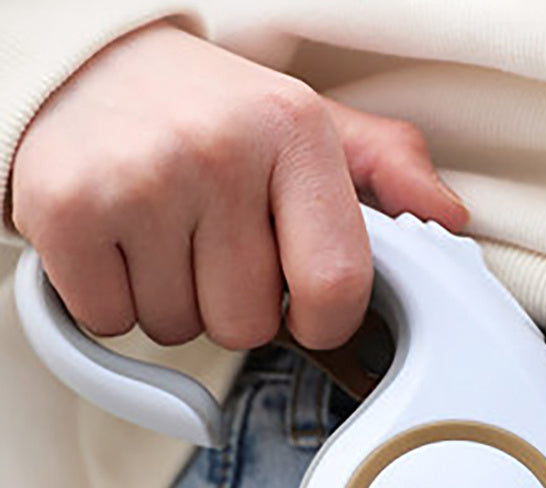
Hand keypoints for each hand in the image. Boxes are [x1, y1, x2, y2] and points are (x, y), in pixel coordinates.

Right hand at [11, 21, 467, 349]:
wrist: (89, 69)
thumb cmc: (213, 113)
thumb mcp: (310, 123)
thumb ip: (386, 168)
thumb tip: (448, 217)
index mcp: (294, 131)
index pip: (337, 285)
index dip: (325, 321)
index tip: (308, 310)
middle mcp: (217, 152)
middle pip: (249, 325)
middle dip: (234, 303)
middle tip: (212, 243)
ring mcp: (136, 182)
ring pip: (180, 330)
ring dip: (175, 300)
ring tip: (164, 234)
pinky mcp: (65, 212)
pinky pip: (113, 323)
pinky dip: (116, 302)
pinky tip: (119, 244)